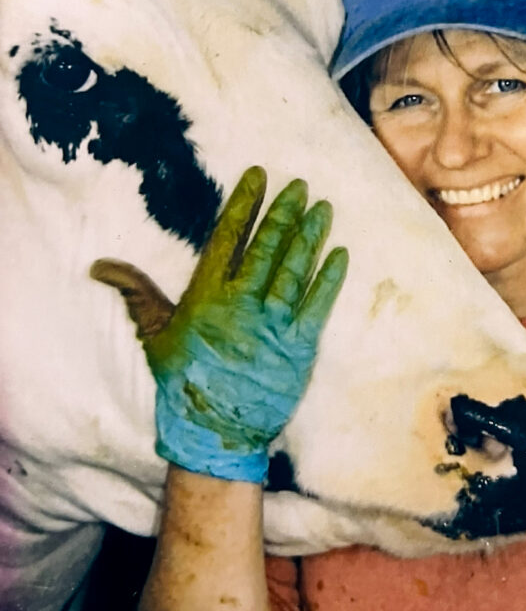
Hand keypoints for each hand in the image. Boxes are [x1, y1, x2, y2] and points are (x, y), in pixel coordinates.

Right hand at [91, 167, 347, 482]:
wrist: (213, 434)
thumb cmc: (181, 381)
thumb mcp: (154, 335)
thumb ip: (136, 294)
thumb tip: (99, 267)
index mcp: (207, 297)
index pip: (228, 238)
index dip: (244, 204)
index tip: (259, 176)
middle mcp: (241, 304)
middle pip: (267, 248)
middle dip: (284, 213)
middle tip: (300, 185)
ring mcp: (272, 325)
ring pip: (294, 270)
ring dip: (310, 237)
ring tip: (323, 208)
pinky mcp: (298, 347)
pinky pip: (318, 305)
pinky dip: (329, 278)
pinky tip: (340, 253)